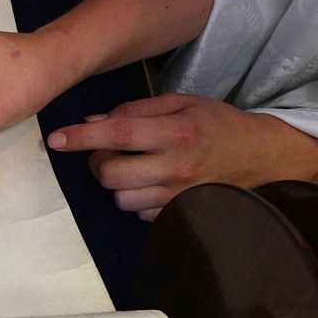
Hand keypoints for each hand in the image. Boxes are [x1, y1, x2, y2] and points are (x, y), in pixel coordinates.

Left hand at [48, 93, 288, 220]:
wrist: (261, 156)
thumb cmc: (217, 124)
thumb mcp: (181, 103)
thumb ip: (135, 111)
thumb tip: (92, 121)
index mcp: (176, 132)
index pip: (118, 134)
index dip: (81, 137)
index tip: (55, 138)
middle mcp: (177, 167)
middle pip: (110, 174)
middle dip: (98, 162)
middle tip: (107, 152)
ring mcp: (179, 195)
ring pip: (120, 198)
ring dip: (116, 183)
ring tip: (133, 168)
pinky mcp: (182, 214)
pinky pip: (139, 213)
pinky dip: (136, 199)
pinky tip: (150, 183)